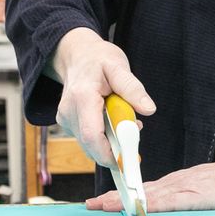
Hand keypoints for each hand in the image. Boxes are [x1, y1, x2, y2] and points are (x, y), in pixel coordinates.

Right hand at [50, 27, 154, 165]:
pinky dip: (104, 138)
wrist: (76, 55)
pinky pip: (88, 140)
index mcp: (82, 96)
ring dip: (111, 142)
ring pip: (90, 145)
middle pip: (91, 145)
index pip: (92, 134)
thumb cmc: (98, 59)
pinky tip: (113, 121)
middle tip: (135, 139)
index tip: (129, 160)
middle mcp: (69, 111)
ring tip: (125, 120)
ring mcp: (65, 119)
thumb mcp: (119, 66)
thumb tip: (148, 109)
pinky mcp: (67, 124)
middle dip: (115, 150)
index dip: (109, 153)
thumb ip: (133, 88)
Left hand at [86, 141, 214, 213]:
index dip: (120, 195)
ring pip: (148, 195)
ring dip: (124, 201)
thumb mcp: (204, 191)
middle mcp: (176, 183)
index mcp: (178, 183)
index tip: (100, 200)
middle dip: (112, 197)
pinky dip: (151, 205)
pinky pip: (169, 201)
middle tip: (89, 205)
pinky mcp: (196, 195)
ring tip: (102, 207)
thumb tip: (171, 207)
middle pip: (138, 190)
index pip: (143, 189)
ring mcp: (185, 188)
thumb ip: (187, 198)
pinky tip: (137, 209)